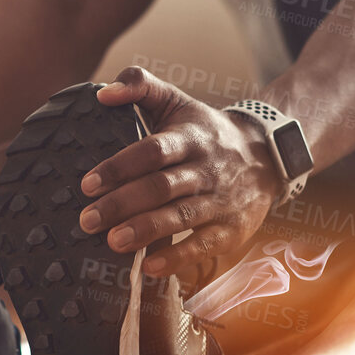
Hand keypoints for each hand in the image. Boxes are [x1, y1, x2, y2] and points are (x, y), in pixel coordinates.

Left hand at [78, 66, 285, 279]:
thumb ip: (140, 86)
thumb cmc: (206, 130)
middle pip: (161, 187)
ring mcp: (221, 201)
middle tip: (88, 219)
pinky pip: (204, 245)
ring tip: (112, 241)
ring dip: (145, 231)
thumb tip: (102, 94)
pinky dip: (178, 258)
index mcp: (189, 137)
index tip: (89, 183)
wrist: (267, 154)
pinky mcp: (232, 229)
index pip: (152, 151)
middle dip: (122, 204)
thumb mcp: (177, 101)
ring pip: (181, 217)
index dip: (120, 167)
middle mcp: (206, 169)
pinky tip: (149, 268)